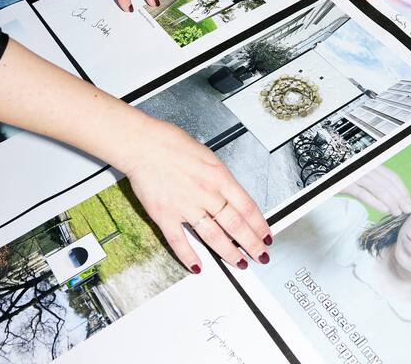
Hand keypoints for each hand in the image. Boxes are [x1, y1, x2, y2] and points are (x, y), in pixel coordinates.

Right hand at [121, 119, 272, 272]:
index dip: (260, 225)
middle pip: (235, 224)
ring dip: (229, 253)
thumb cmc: (173, 145)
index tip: (266, 235)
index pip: (247, 207)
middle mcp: (206, 193)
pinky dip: (189, 257)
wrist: (144, 145)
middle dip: (251, 244)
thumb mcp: (209, 158)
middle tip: (260, 256)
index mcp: (219, 178)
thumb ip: (221, 179)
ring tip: (240, 263)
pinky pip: (179, 241)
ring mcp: (186, 206)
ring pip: (213, 236)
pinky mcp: (165, 215)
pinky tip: (198, 266)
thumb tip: (233, 196)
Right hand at [340, 165, 410, 214]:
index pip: (392, 176)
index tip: (408, 201)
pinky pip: (363, 194)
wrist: (318, 171)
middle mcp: (364, 167)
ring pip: (379, 189)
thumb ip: (373, 181)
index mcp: (370, 164)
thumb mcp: (360, 175)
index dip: (402, 189)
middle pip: (388, 183)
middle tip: (406, 210)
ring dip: (391, 202)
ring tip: (397, 213)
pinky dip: (375, 202)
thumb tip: (391, 195)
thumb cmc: (340, 176)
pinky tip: (384, 210)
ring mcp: (355, 175)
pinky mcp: (345, 185)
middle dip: (400, 198)